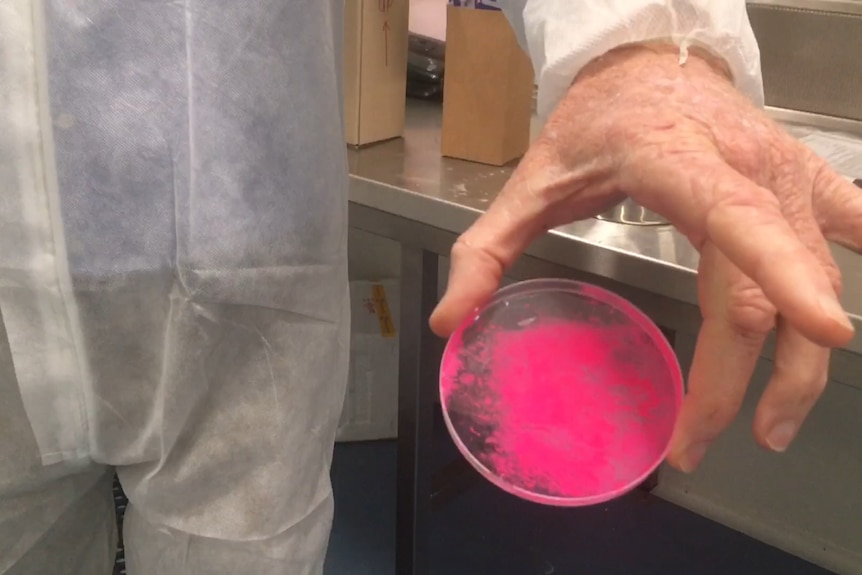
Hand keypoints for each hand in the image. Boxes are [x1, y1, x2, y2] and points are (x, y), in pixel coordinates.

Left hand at [429, 43, 861, 471]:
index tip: (822, 336)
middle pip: (762, 286)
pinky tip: (843, 329)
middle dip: (740, 376)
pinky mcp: (806, 177)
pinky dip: (859, 268)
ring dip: (795, 362)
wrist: (647, 59)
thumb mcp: (531, 179)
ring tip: (769, 424)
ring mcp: (786, 172)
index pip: (737, 224)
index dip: (781, 282)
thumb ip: (485, 248)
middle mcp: (746, 166)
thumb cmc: (594, 120)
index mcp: (674, 160)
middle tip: (699, 441)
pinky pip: (853, 226)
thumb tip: (448, 320)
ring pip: (813, 276)